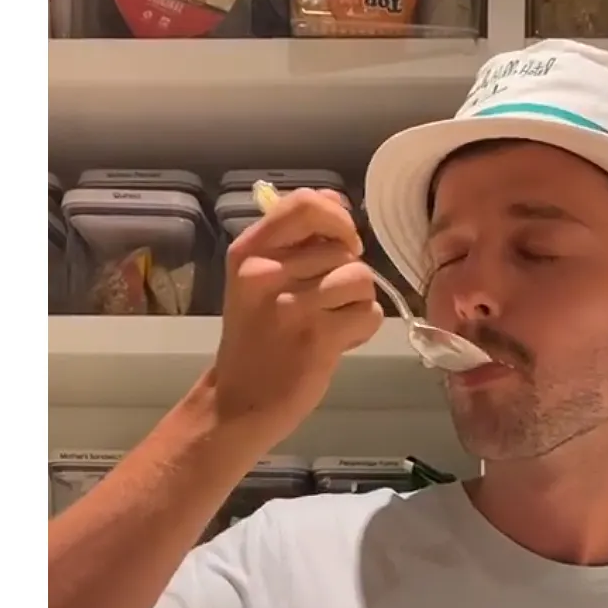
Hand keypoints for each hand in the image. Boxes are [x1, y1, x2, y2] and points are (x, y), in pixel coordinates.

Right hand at [212, 188, 382, 441]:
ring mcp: (293, 306)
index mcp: (250, 251)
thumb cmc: (255, 339)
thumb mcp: (258, 280)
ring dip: (358, 302)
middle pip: (343, 249)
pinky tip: (340, 342)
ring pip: (359, 279)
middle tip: (327, 304)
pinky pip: (368, 314)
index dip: (338, 218)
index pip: (306, 205)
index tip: (344, 241)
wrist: (240, 402)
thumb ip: (295, 242)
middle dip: (348, 274)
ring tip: (335, 322)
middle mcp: (268, 273)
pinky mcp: (318, 338)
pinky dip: (363, 328)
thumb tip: (338, 205)